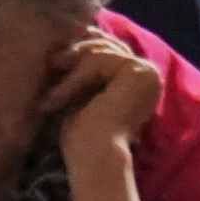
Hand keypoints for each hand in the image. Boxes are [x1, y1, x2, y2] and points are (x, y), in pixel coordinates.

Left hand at [41, 29, 163, 164]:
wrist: (94, 157)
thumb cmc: (84, 136)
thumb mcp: (82, 95)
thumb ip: (84, 71)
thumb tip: (68, 43)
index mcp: (139, 80)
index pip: (111, 50)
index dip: (84, 47)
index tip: (56, 56)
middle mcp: (149, 73)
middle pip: (108, 45)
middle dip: (76, 52)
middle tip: (50, 65)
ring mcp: (146, 71)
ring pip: (101, 51)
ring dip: (71, 71)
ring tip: (50, 93)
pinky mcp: (138, 72)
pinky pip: (100, 61)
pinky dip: (74, 79)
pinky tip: (56, 99)